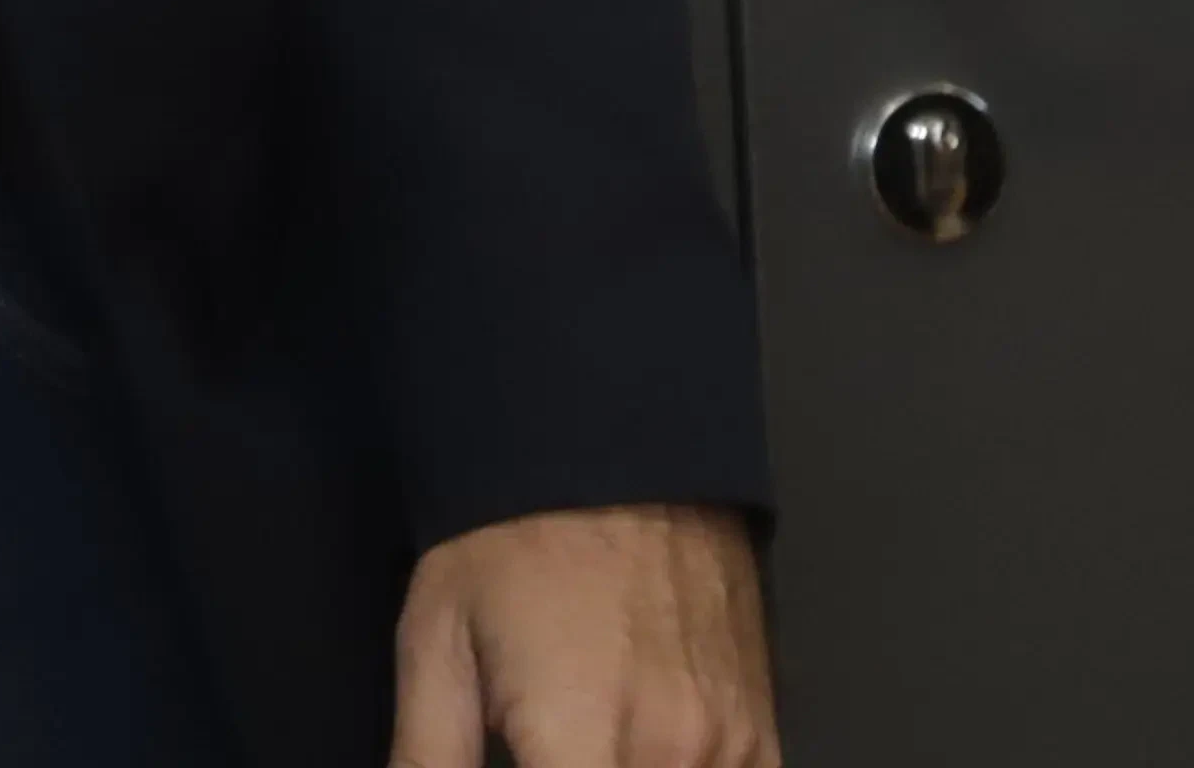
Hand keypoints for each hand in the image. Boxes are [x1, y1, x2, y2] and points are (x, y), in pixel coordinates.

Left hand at [392, 503, 775, 767]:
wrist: (614, 456)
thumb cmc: (506, 549)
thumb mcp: (436, 645)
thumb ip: (430, 756)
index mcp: (578, 745)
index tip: (523, 758)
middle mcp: (669, 757)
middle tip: (541, 746)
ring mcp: (729, 747)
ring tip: (588, 741)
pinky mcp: (763, 734)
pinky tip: (647, 754)